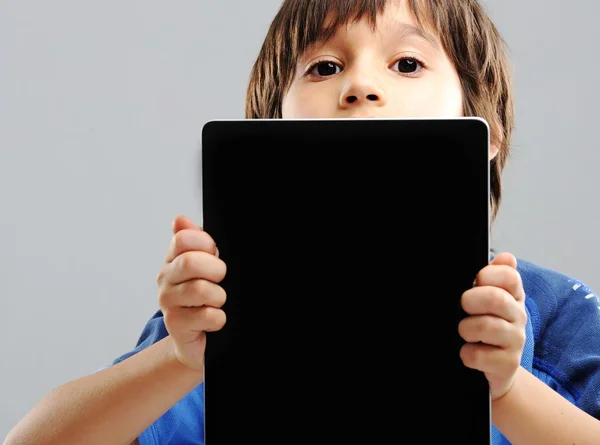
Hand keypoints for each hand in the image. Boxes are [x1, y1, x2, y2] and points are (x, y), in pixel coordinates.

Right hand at [156, 215, 226, 369]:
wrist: (195, 340)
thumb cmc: (202, 299)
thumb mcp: (203, 267)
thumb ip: (195, 241)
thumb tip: (180, 220)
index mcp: (173, 259)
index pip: (183, 239)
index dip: (205, 244)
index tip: (214, 254)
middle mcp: (165, 279)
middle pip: (191, 262)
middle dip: (215, 270)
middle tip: (220, 280)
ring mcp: (168, 303)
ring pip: (201, 290)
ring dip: (219, 297)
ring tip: (217, 302)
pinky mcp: (176, 325)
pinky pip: (208, 316)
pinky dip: (218, 318)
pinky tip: (213, 320)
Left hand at [458, 252, 526, 399]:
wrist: (494, 371)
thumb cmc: (484, 329)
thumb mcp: (485, 301)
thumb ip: (491, 277)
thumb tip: (506, 256)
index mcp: (513, 295)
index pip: (509, 276)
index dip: (488, 275)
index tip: (476, 281)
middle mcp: (518, 315)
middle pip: (496, 298)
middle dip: (470, 301)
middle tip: (463, 307)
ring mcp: (516, 341)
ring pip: (485, 326)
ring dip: (466, 329)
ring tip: (465, 332)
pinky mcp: (508, 365)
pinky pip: (478, 355)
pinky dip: (466, 354)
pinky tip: (469, 353)